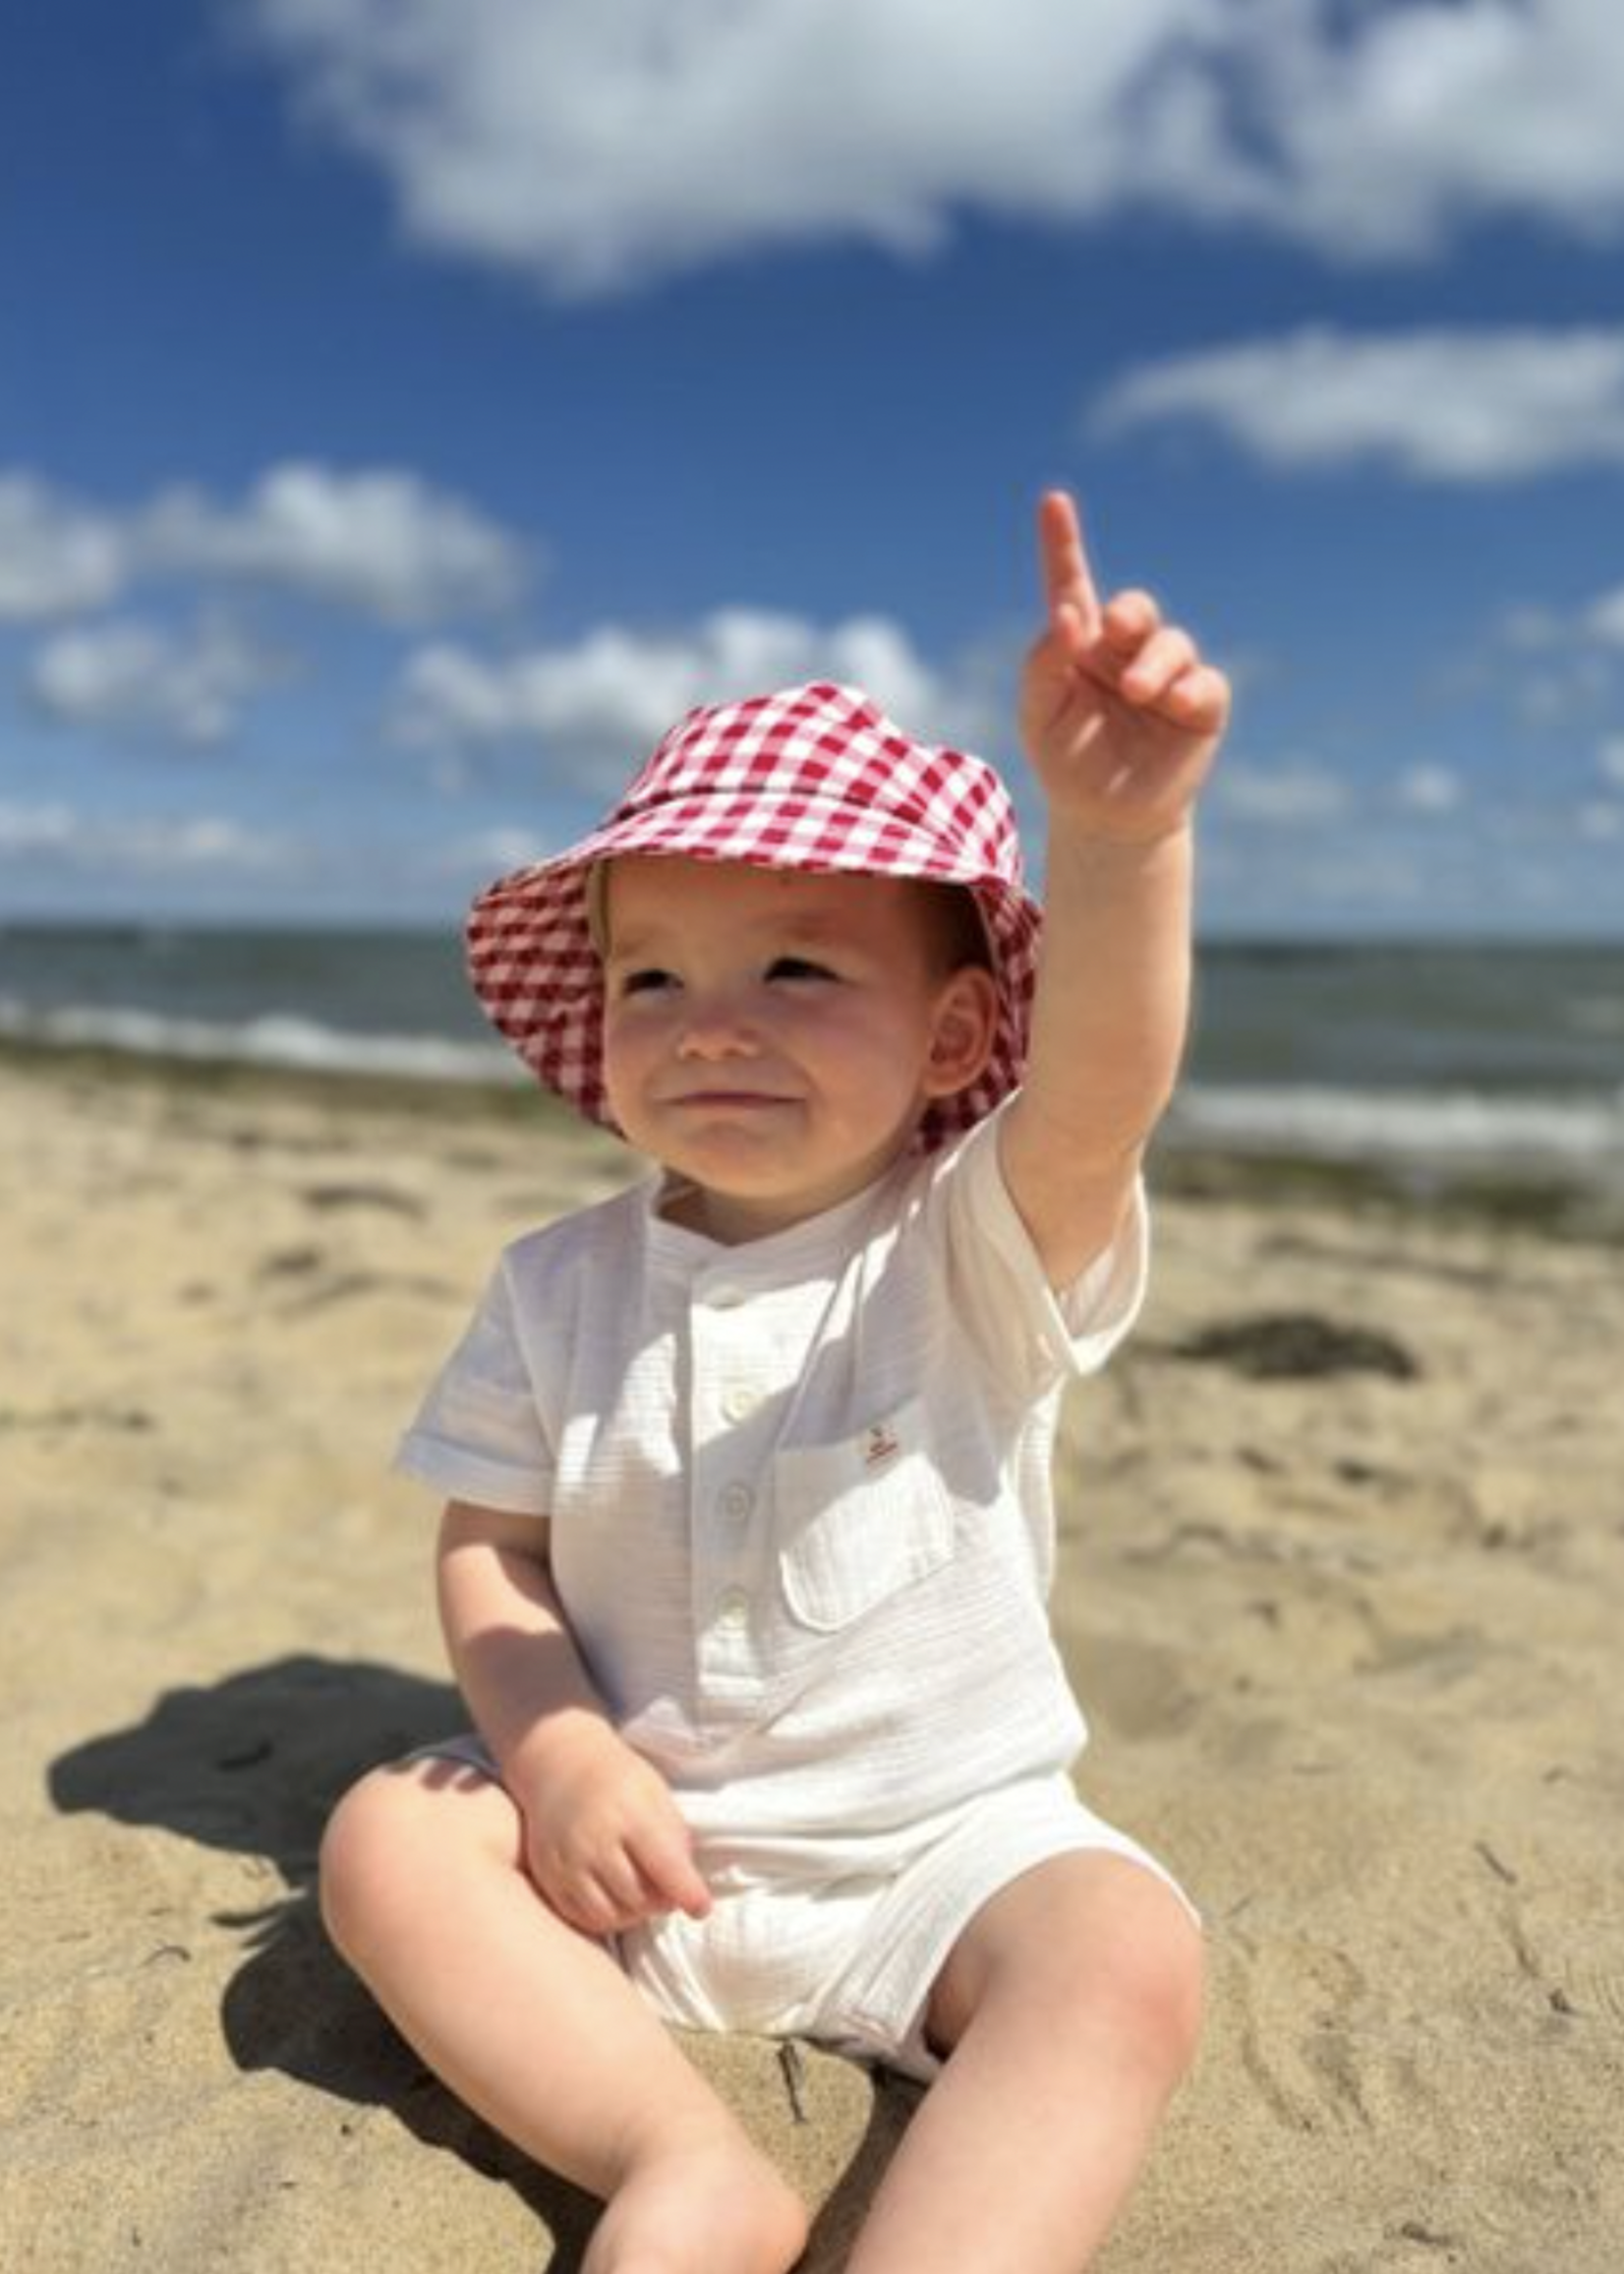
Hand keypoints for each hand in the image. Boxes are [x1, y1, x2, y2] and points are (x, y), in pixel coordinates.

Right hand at [512, 1718, 711, 1936]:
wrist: (560, 1764)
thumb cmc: (617, 1779)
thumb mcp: (656, 1794)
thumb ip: (675, 1839)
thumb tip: (689, 1888)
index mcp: (630, 1814)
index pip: (666, 1867)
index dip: (688, 1894)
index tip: (701, 1908)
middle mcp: (595, 1840)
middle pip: (639, 1898)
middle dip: (662, 1902)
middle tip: (668, 1890)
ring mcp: (568, 1861)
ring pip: (610, 1915)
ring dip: (634, 1914)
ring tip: (643, 1894)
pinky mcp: (548, 1875)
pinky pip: (581, 1917)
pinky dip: (605, 1917)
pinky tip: (615, 1898)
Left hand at [1019, 490, 1229, 844]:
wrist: (1105, 820)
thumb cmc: (1067, 760)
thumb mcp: (1038, 714)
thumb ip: (1044, 663)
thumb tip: (1067, 615)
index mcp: (1080, 645)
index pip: (1071, 585)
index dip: (1063, 544)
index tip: (1053, 502)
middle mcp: (1126, 652)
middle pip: (1135, 609)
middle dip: (1129, 612)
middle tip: (1113, 628)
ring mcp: (1167, 676)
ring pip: (1172, 644)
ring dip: (1153, 663)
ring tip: (1136, 692)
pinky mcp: (1201, 706)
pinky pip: (1206, 683)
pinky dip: (1190, 687)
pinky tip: (1173, 702)